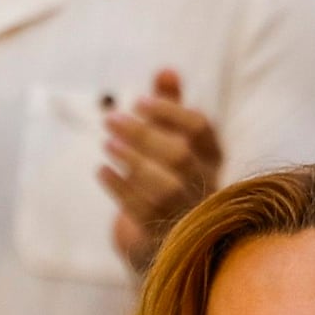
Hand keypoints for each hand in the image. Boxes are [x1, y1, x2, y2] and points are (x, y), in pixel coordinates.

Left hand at [102, 67, 224, 267]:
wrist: (164, 244)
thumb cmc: (170, 181)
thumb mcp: (172, 142)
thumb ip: (171, 107)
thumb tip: (167, 70)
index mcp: (212, 159)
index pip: (200, 128)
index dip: (169, 111)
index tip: (139, 101)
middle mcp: (206, 186)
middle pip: (179, 155)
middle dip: (143, 134)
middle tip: (110, 119)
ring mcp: (187, 215)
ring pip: (165, 186)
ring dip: (132, 161)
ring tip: (106, 144)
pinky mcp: (164, 239)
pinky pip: (143, 212)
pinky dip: (120, 188)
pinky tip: (102, 170)